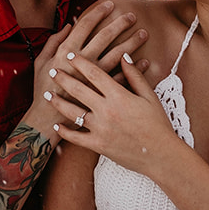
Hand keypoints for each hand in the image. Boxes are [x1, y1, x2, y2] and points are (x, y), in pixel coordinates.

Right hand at [30, 1, 146, 126]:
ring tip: (143, 34)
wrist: (47, 120)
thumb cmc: (43, 89)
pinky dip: (135, 69)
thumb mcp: (41, 62)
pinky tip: (144, 61)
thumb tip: (68, 25)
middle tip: (132, 16)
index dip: (99, 13)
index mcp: (66, 52)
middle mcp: (82, 63)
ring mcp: (94, 79)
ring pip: (117, 55)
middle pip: (105, 37)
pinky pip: (123, 78)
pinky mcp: (102, 94)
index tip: (110, 5)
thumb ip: (53, 42)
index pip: (85, 26)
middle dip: (120, 24)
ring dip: (131, 43)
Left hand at [49, 57, 187, 180]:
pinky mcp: (98, 145)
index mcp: (119, 96)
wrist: (161, 154)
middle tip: (53, 70)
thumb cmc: (157, 124)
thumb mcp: (149, 96)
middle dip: (63, 78)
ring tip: (47, 95)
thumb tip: (124, 56)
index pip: (94, 73)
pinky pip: (76, 138)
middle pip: (78, 89)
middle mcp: (106, 110)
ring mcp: (100, 129)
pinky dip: (64, 132)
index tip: (69, 55)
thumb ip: (135, 76)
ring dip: (57, 102)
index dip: (80, 62)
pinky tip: (56, 126)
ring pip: (72, 113)